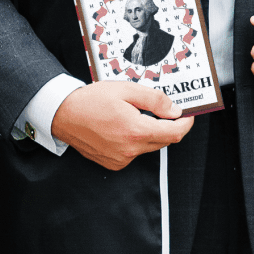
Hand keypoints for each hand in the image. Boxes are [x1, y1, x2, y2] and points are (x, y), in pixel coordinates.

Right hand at [51, 81, 193, 170]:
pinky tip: (124, 125)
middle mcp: (130, 150)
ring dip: (151, 132)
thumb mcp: (126, 90)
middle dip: (168, 125)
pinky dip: (137, 140)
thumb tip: (175, 110)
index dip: (185, 124)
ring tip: (136, 113)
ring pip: (149, 146)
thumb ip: (154, 100)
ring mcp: (121, 159)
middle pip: (163, 140)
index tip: (189, 115)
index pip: (173, 134)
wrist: (64, 115)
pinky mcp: (114, 163)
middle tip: (165, 108)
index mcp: (135, 131)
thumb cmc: (92, 100)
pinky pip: (134, 152)